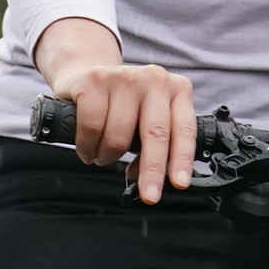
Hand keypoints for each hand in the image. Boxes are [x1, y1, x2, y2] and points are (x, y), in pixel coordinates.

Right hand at [38, 17, 192, 202]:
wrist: (84, 72)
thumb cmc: (120, 102)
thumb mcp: (145, 118)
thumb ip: (151, 144)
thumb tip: (144, 176)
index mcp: (176, 89)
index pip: (184, 129)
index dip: (182, 159)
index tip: (179, 183)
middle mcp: (155, 79)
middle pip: (156, 133)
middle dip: (152, 170)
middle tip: (149, 195)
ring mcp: (125, 76)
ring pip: (119, 135)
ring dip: (108, 157)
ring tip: (102, 156)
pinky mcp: (95, 80)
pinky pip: (92, 126)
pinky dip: (87, 146)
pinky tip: (87, 149)